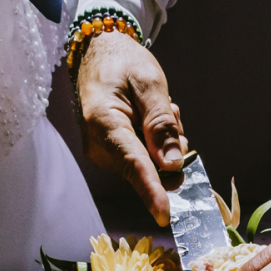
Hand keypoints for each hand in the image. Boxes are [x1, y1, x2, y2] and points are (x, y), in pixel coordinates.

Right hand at [77, 30, 184, 227]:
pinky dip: (155, 146)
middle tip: (171, 113)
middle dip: (169, 150)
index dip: (151, 190)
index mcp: (104, 122)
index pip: (133, 163)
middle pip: (147, 169)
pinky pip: (143, 161)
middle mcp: (99, 146)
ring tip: (159, 111)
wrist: (99, 55)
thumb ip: (162, 123)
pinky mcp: (110, 156)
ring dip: (163, 145)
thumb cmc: (122, 63)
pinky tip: (151, 120)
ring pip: (149, 167)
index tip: (164, 215)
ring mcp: (103, 154)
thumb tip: (172, 164)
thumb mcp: (149, 82)